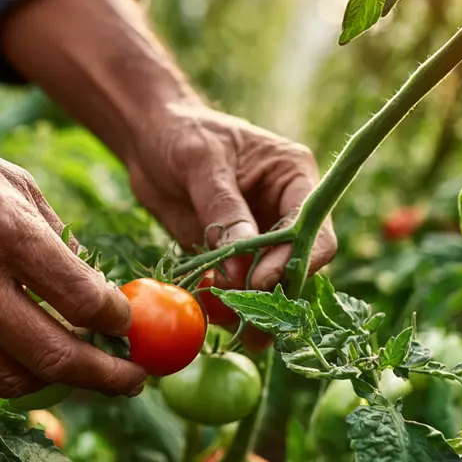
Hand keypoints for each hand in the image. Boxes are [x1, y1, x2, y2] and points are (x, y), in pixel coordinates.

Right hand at [0, 121, 147, 397]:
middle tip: (133, 379)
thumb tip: (99, 292)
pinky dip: (2, 378)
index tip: (129, 325)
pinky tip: (20, 361)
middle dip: (108, 376)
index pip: (82, 300)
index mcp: (4, 231)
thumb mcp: (12, 181)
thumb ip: (57, 239)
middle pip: (55, 356)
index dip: (118, 320)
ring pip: (12, 380)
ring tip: (78, 370)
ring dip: (55, 382)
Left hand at [124, 102, 337, 318]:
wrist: (149, 138)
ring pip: (271, 285)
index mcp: (293, 177)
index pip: (312, 228)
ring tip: (229, 327)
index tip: (261, 283)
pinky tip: (210, 314)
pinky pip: (238, 289)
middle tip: (248, 324)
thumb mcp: (201, 162)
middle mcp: (285, 210)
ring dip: (252, 309)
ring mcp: (261, 237)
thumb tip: (241, 267)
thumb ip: (223, 210)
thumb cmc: (181, 134)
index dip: (293, 259)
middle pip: (298, 264)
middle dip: (274, 295)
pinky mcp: (234, 256)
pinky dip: (227, 306)